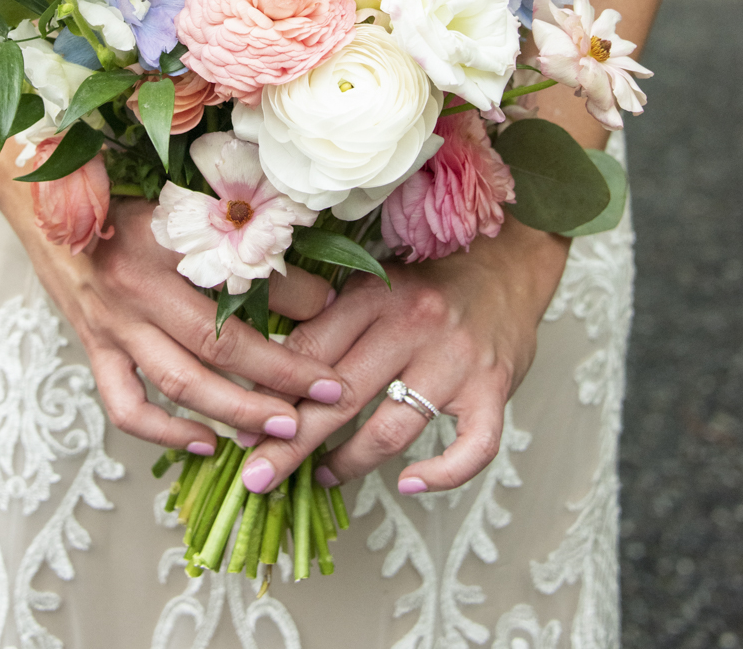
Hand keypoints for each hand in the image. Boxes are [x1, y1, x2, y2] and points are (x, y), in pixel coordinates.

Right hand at [0, 18, 344, 456]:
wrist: (38, 195)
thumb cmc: (116, 189)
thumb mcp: (176, 196)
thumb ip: (228, 225)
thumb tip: (297, 260)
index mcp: (164, 236)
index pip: (241, 275)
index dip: (296, 295)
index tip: (337, 305)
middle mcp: (137, 284)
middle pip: (217, 343)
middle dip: (281, 374)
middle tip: (331, 393)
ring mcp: (110, 322)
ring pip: (179, 382)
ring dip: (237, 411)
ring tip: (285, 429)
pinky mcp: (92, 346)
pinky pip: (126, 404)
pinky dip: (165, 432)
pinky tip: (205, 443)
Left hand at [236, 216, 568, 496]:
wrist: (507, 266)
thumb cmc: (429, 283)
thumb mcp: (375, 283)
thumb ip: (330, 319)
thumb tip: (265, 363)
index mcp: (374, 294)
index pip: (311, 350)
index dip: (272, 393)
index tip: (244, 428)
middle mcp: (413, 325)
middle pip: (340, 394)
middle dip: (293, 441)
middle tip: (258, 474)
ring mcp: (455, 360)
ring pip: (391, 428)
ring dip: (349, 462)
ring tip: (323, 478)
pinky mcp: (493, 389)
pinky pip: (472, 447)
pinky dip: (441, 474)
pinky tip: (410, 485)